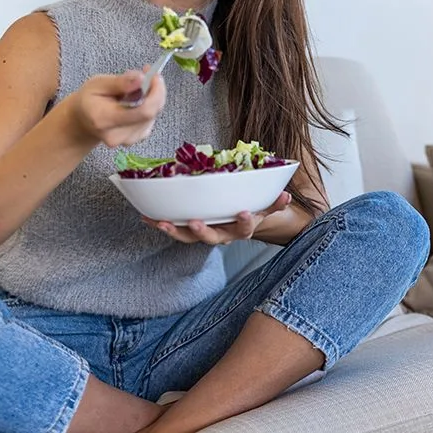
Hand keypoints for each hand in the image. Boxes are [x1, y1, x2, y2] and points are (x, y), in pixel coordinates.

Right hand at [65, 67, 163, 147]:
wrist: (83, 120)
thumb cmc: (89, 99)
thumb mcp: (98, 83)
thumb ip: (120, 82)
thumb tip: (141, 79)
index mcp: (105, 119)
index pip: (143, 111)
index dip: (156, 92)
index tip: (154, 75)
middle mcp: (118, 135)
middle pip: (151, 113)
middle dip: (154, 91)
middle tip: (146, 75)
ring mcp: (127, 140)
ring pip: (153, 116)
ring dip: (151, 98)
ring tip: (134, 89)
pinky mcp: (135, 139)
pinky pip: (150, 120)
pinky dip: (149, 107)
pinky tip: (136, 101)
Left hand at [144, 191, 291, 244]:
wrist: (239, 224)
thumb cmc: (251, 210)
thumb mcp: (265, 207)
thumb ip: (274, 202)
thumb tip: (286, 194)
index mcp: (241, 229)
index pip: (246, 227)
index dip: (245, 221)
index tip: (244, 212)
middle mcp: (222, 235)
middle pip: (212, 237)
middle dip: (202, 231)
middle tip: (195, 222)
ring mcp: (205, 234)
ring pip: (189, 238)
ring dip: (175, 231)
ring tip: (161, 223)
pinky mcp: (190, 232)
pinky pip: (175, 230)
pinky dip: (161, 223)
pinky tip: (146, 216)